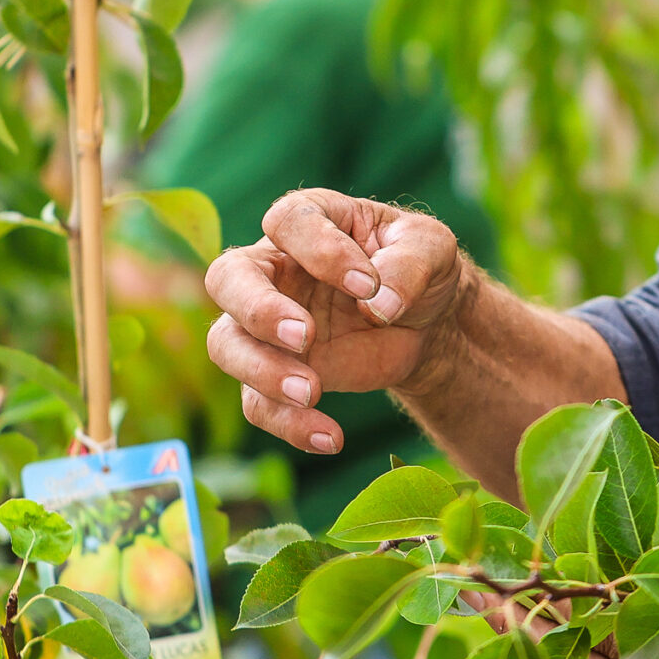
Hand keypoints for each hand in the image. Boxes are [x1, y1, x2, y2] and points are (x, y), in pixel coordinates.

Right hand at [202, 188, 469, 453]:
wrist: (424, 323)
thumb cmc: (417, 268)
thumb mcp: (432, 249)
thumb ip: (409, 264)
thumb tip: (380, 302)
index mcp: (310, 220)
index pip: (288, 222)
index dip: (320, 251)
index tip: (368, 286)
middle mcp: (274, 269)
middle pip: (228, 278)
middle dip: (259, 309)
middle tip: (305, 336)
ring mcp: (266, 324)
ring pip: (225, 344)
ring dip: (261, 370)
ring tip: (312, 392)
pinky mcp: (275, 373)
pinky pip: (258, 403)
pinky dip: (288, 424)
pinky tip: (330, 438)